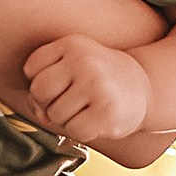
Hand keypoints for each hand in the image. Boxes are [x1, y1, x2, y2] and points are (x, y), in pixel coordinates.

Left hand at [22, 36, 153, 148]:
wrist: (144, 88)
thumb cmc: (97, 80)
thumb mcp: (72, 65)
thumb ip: (46, 84)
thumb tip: (41, 115)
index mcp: (71, 44)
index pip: (31, 68)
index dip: (40, 83)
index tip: (60, 85)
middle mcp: (83, 60)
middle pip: (39, 91)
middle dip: (48, 104)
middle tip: (69, 103)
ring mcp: (96, 84)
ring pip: (55, 114)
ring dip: (66, 120)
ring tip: (86, 110)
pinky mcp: (107, 110)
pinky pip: (74, 131)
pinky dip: (81, 132)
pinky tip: (95, 121)